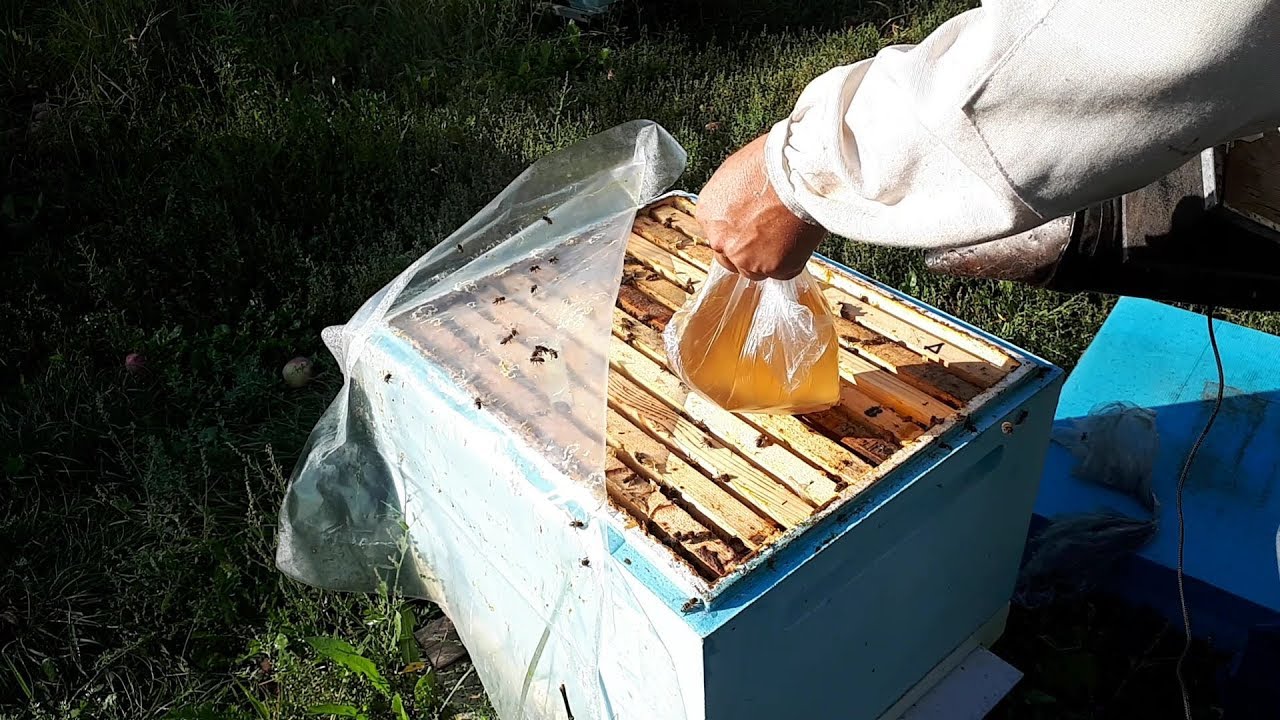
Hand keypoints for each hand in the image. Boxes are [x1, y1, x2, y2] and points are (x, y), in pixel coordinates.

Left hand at [697, 134, 825, 280]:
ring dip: (770, 258)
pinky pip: (784, 271)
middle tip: (771, 234)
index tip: (751, 228)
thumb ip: (732, 200)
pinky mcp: (774, 267)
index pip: (718, 236)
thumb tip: (741, 206)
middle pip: (732, 259)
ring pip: (756, 270)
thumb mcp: (736, 174)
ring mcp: (747, 258)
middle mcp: (721, 240)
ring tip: (788, 234)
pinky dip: (793, 260)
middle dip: (749, 250)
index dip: (738, 233)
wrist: (800, 170)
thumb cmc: (773, 163)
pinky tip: (800, 238)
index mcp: (708, 214)